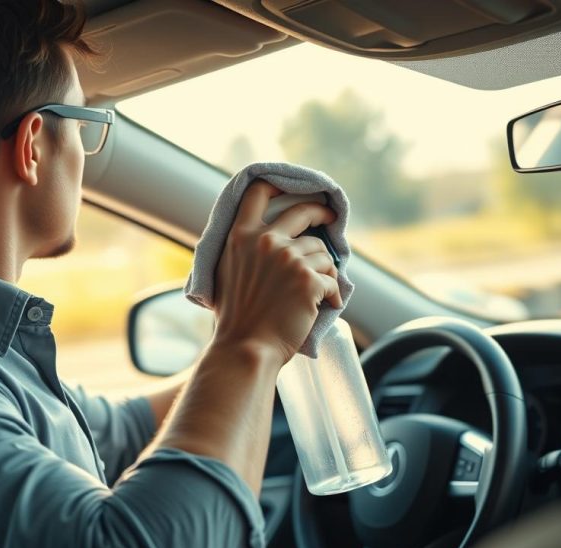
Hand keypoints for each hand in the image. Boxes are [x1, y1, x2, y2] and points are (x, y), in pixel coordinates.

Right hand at [211, 180, 341, 366]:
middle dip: (322, 213)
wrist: (246, 349)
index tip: (295, 190)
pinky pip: (332, 279)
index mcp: (240, 236)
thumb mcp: (227, 272)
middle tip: (331, 219)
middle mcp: (265, 241)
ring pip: (323, 252)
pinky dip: (334, 294)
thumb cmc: (236, 319)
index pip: (259, 191)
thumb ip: (244, 249)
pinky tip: (329, 305)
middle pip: (303, 212)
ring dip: (325, 271)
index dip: (280, 185)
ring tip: (319, 292)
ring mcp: (288, 259)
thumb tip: (264, 236)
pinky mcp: (309, 280)